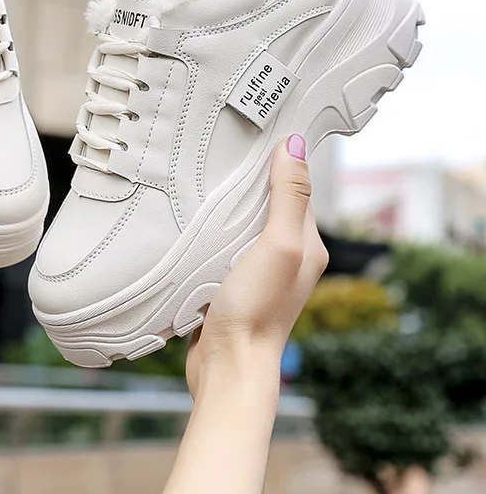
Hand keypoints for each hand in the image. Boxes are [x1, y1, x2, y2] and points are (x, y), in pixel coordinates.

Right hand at [186, 135, 327, 398]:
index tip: (255, 132)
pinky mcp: (229, 285)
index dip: (278, 161)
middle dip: (247, 181)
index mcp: (307, 245)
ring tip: (200, 177)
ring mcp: (256, 273)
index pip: (295, 189)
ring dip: (224, 207)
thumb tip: (295, 142)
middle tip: (219, 150)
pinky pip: (221, 247)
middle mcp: (286, 257)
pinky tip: (190, 221)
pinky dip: (209, 232)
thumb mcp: (279, 244)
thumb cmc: (257, 307)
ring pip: (241, 226)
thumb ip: (289, 196)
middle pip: (266, 205)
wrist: (228, 365)